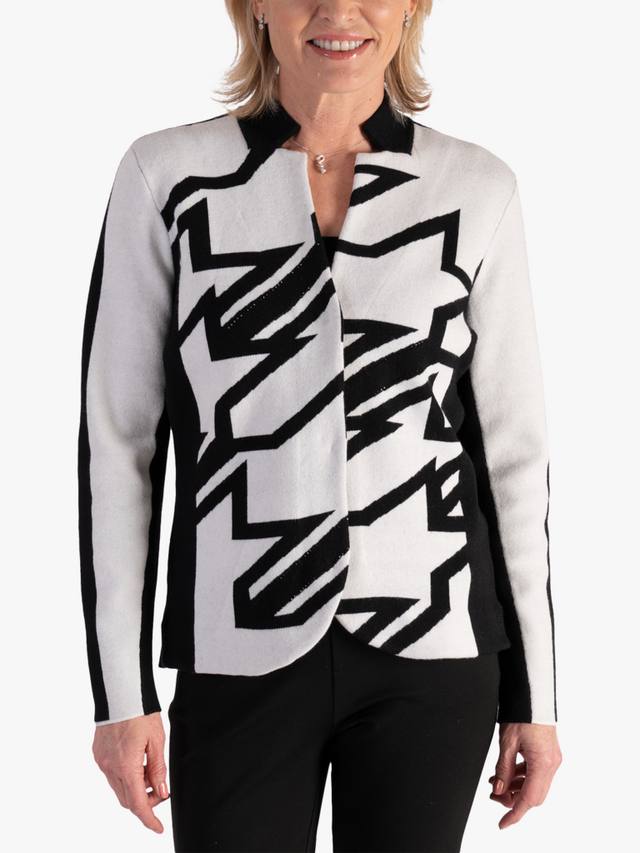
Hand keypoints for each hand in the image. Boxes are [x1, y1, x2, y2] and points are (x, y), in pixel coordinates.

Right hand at [92, 711, 169, 832]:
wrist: (120, 693)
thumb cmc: (141, 713)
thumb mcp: (157, 740)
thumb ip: (158, 769)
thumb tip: (161, 792)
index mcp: (127, 766)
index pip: (138, 804)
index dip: (149, 819)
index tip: (158, 828)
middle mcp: (111, 767)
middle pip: (128, 799)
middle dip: (145, 801)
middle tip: (161, 789)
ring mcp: (102, 762)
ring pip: (119, 788)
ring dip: (135, 787)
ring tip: (150, 770)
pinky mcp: (98, 755)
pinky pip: (112, 775)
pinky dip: (125, 776)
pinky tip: (136, 762)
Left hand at [488, 722, 561, 829]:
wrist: (533, 695)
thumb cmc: (522, 713)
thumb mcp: (507, 743)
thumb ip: (503, 769)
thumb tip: (499, 790)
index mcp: (543, 763)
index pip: (528, 798)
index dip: (514, 813)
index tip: (503, 824)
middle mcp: (552, 764)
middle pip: (534, 796)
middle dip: (513, 800)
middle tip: (494, 795)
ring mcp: (552, 760)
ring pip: (535, 786)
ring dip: (516, 788)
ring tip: (496, 782)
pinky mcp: (550, 755)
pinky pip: (537, 774)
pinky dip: (522, 778)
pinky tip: (507, 773)